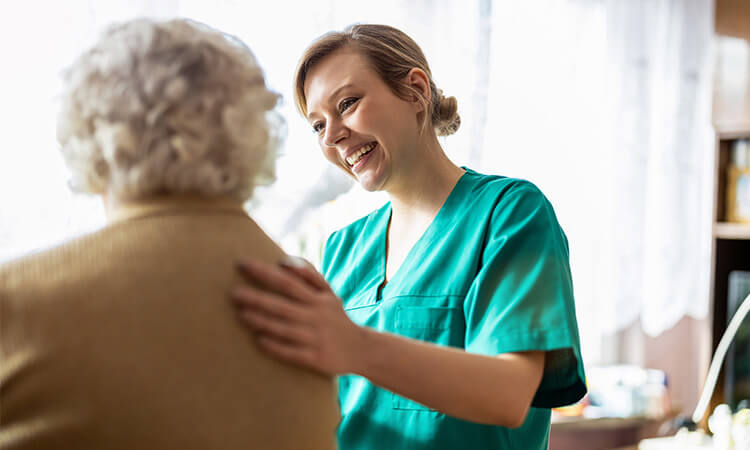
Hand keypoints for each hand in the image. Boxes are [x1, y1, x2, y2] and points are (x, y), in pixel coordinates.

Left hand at [231, 257, 365, 375]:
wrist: (360, 349)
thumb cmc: (336, 317)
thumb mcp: (328, 294)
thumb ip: (309, 275)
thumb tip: (284, 261)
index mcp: (317, 299)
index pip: (288, 282)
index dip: (265, 272)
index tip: (242, 264)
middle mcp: (316, 317)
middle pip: (283, 305)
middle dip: (258, 298)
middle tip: (233, 293)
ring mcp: (315, 338)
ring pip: (285, 329)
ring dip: (263, 321)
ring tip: (241, 315)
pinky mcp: (315, 358)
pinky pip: (292, 353)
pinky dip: (276, 347)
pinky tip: (259, 341)